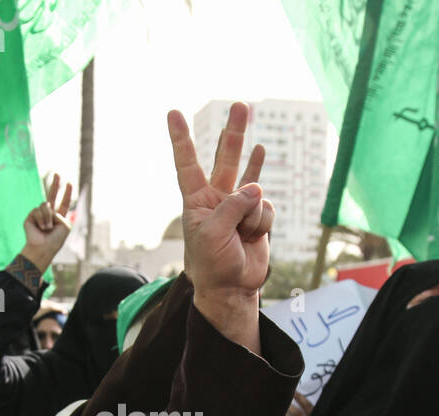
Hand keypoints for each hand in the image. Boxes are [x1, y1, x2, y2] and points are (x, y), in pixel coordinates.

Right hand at [20, 174, 73, 271]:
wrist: (43, 248)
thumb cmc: (55, 240)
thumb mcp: (65, 226)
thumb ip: (60, 213)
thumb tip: (47, 208)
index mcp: (59, 217)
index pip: (64, 203)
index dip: (67, 194)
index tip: (69, 184)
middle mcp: (49, 214)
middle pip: (52, 195)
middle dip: (55, 184)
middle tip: (57, 173)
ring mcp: (39, 215)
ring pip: (45, 204)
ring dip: (47, 217)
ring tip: (47, 228)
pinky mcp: (30, 216)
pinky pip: (37, 209)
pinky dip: (41, 218)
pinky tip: (41, 227)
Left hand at [168, 103, 271, 348]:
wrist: (232, 287)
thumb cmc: (212, 263)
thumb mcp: (212, 233)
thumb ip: (233, 206)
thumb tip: (257, 188)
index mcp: (196, 200)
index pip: (187, 163)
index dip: (181, 138)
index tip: (173, 113)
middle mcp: (218, 198)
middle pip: (226, 158)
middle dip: (234, 132)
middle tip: (240, 105)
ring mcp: (239, 206)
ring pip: (251, 182)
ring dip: (254, 170)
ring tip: (254, 167)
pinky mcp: (258, 216)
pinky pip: (265, 208)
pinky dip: (260, 222)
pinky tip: (252, 235)